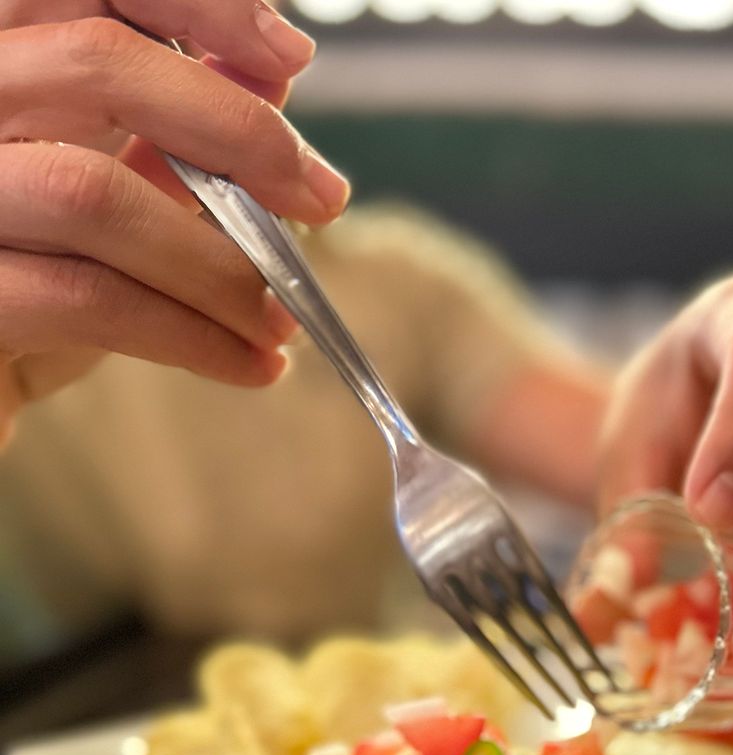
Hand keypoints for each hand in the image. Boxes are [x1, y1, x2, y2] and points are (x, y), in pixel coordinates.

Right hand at [0, 2, 350, 446]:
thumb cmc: (37, 284)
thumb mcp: (110, 196)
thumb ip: (167, 129)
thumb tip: (268, 75)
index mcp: (2, 66)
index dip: (198, 6)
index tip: (290, 56)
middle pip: (95, 59)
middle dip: (236, 130)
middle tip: (322, 197)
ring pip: (93, 192)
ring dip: (219, 265)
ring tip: (280, 319)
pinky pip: (89, 300)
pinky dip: (193, 335)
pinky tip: (248, 363)